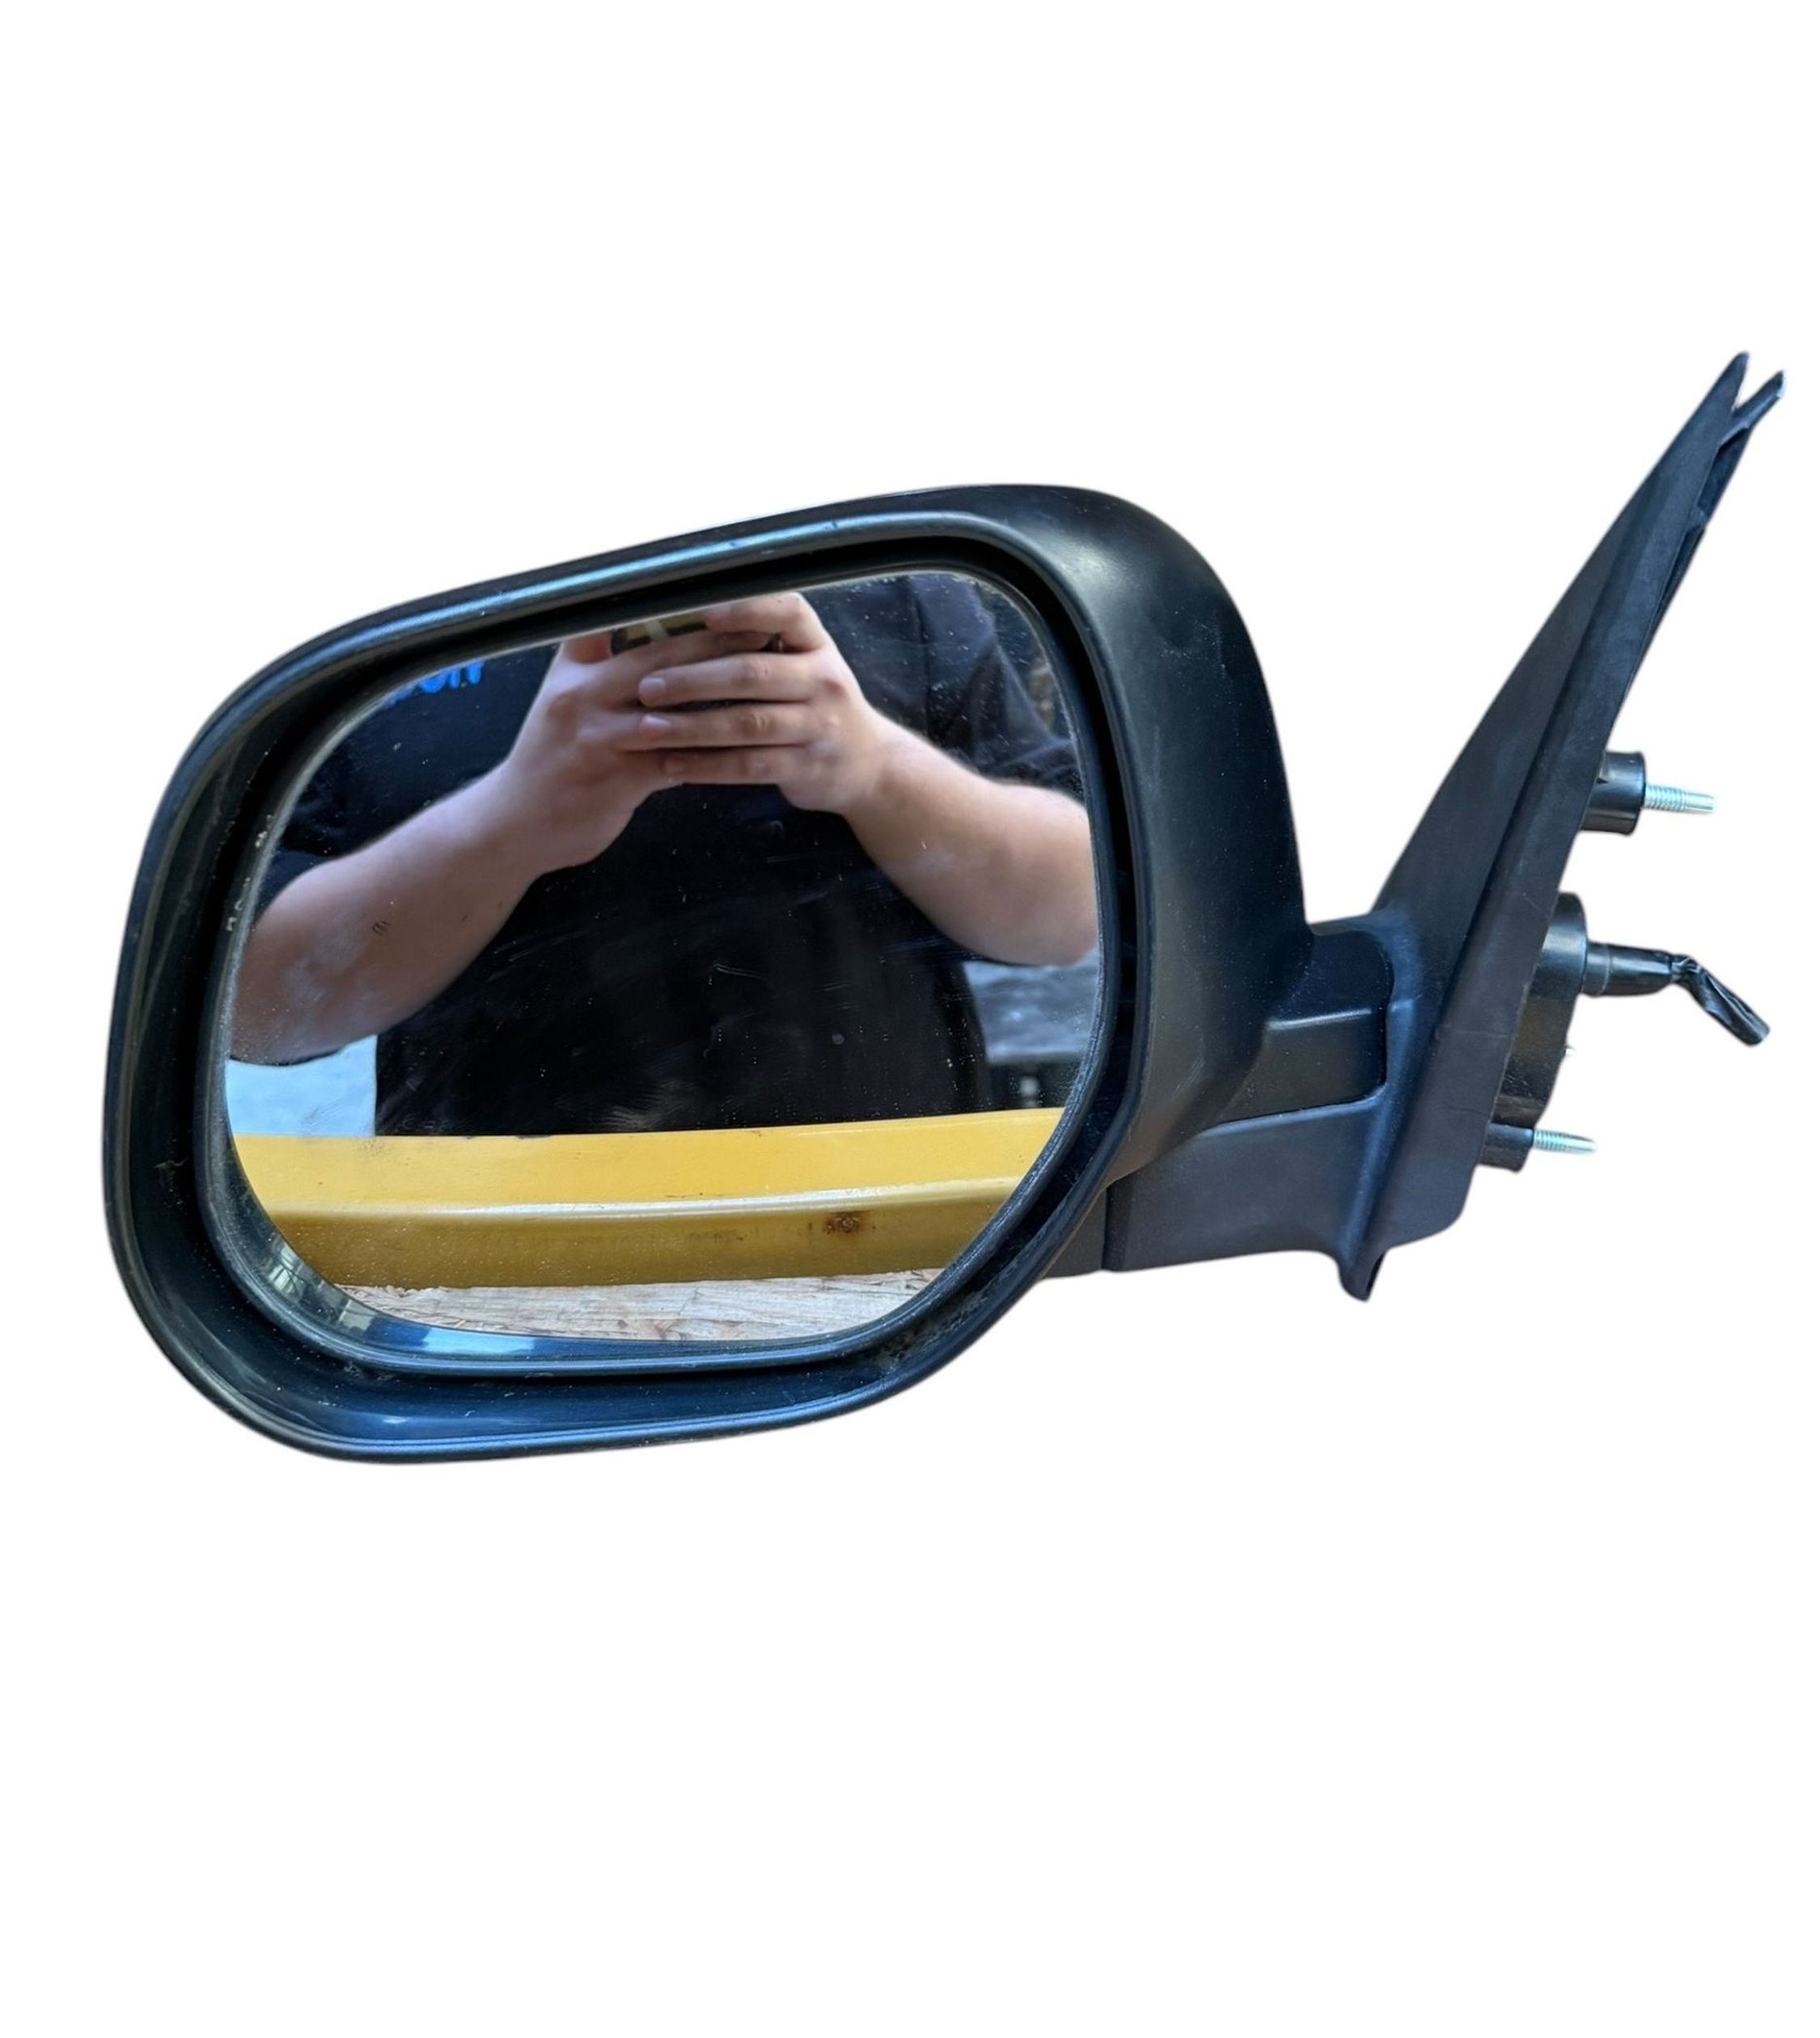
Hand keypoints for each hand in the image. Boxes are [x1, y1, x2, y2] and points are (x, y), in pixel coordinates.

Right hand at [471, 620, 775, 872]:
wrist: (514, 823)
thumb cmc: (549, 759)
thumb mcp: (563, 699)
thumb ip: (600, 666)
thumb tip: (657, 637)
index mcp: (572, 669)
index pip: (614, 618)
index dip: (662, 603)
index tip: (712, 588)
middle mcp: (581, 695)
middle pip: (657, 659)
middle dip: (714, 644)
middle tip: (762, 630)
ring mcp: (599, 737)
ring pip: (672, 710)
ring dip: (720, 699)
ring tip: (764, 688)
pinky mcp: (616, 779)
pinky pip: (675, 763)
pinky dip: (710, 756)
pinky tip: (744, 749)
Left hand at [615, 592, 901, 815]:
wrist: (867, 764)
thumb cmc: (815, 704)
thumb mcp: (804, 665)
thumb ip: (757, 647)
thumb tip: (678, 627)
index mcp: (817, 645)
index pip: (788, 613)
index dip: (747, 610)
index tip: (703, 614)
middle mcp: (823, 680)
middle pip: (752, 673)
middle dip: (693, 679)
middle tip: (647, 686)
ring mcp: (819, 726)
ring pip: (747, 723)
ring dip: (691, 726)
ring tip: (648, 728)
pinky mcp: (807, 767)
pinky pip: (750, 766)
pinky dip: (707, 766)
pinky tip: (672, 764)